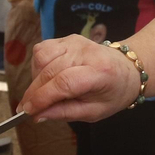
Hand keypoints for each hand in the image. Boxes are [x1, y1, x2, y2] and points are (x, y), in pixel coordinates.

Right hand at [18, 35, 138, 121]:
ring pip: (41, 57)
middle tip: (27, 109)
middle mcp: (87, 52)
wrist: (126, 69)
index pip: (64, 82)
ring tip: (43, 91)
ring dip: (35, 78)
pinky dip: (38, 65)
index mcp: (100, 72)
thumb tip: (37, 115)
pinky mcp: (67, 38)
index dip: (42, 98)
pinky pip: (42, 49)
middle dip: (33, 92)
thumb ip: (65, 113)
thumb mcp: (94, 112)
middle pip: (49, 70)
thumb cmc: (112, 93)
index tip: (27, 111)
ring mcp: (75, 42)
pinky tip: (46, 76)